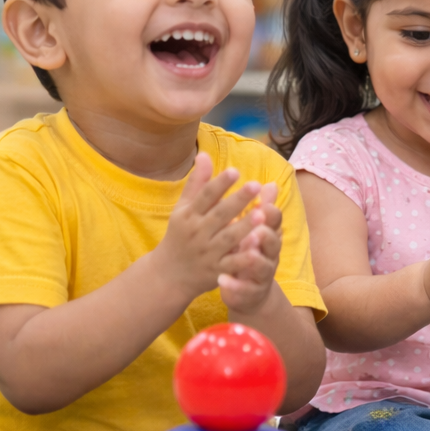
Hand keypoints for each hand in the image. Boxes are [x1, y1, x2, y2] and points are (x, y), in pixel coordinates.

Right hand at [153, 153, 265, 302]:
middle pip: (219, 215)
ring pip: (228, 238)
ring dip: (244, 227)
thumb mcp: (182, 209)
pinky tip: (258, 251)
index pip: (205, 196)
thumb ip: (196, 184)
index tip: (235, 170)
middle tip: (255, 185)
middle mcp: (197, 232)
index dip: (219, 184)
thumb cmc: (179, 236)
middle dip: (237, 200)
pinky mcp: (216, 271)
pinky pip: (231, 265)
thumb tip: (204, 154)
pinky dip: (243, 260)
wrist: (166, 276)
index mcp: (189, 215)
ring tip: (262, 213)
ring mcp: (207, 253)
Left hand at [217, 184, 280, 315]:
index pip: (275, 221)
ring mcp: (261, 274)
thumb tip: (270, 181)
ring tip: (246, 254)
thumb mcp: (254, 229)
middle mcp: (269, 253)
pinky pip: (245, 289)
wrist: (249, 290)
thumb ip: (259, 206)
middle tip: (257, 228)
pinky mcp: (250, 291)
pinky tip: (221, 280)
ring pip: (263, 267)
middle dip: (266, 235)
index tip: (261, 204)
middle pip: (273, 243)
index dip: (271, 213)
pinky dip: (235, 285)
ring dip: (255, 260)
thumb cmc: (249, 251)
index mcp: (267, 234)